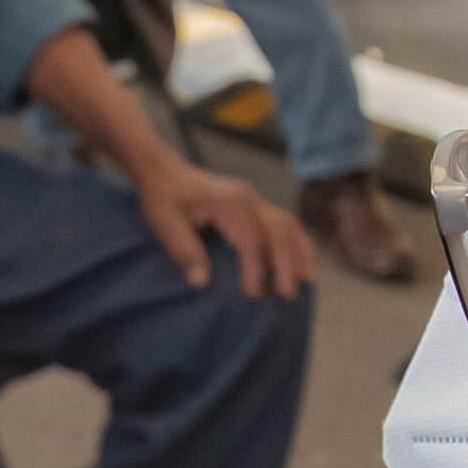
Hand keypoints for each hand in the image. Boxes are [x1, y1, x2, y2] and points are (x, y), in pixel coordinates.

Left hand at [129, 152, 311, 297]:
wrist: (166, 172)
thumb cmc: (164, 198)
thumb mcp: (163, 221)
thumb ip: (182, 248)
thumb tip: (201, 280)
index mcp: (228, 202)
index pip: (251, 239)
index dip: (255, 268)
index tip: (252, 293)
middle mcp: (248, 199)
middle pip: (279, 231)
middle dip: (286, 263)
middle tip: (286, 295)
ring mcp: (255, 200)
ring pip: (288, 225)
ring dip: (298, 253)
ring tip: (304, 281)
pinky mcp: (257, 205)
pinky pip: (286, 222)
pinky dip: (297, 243)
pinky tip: (302, 263)